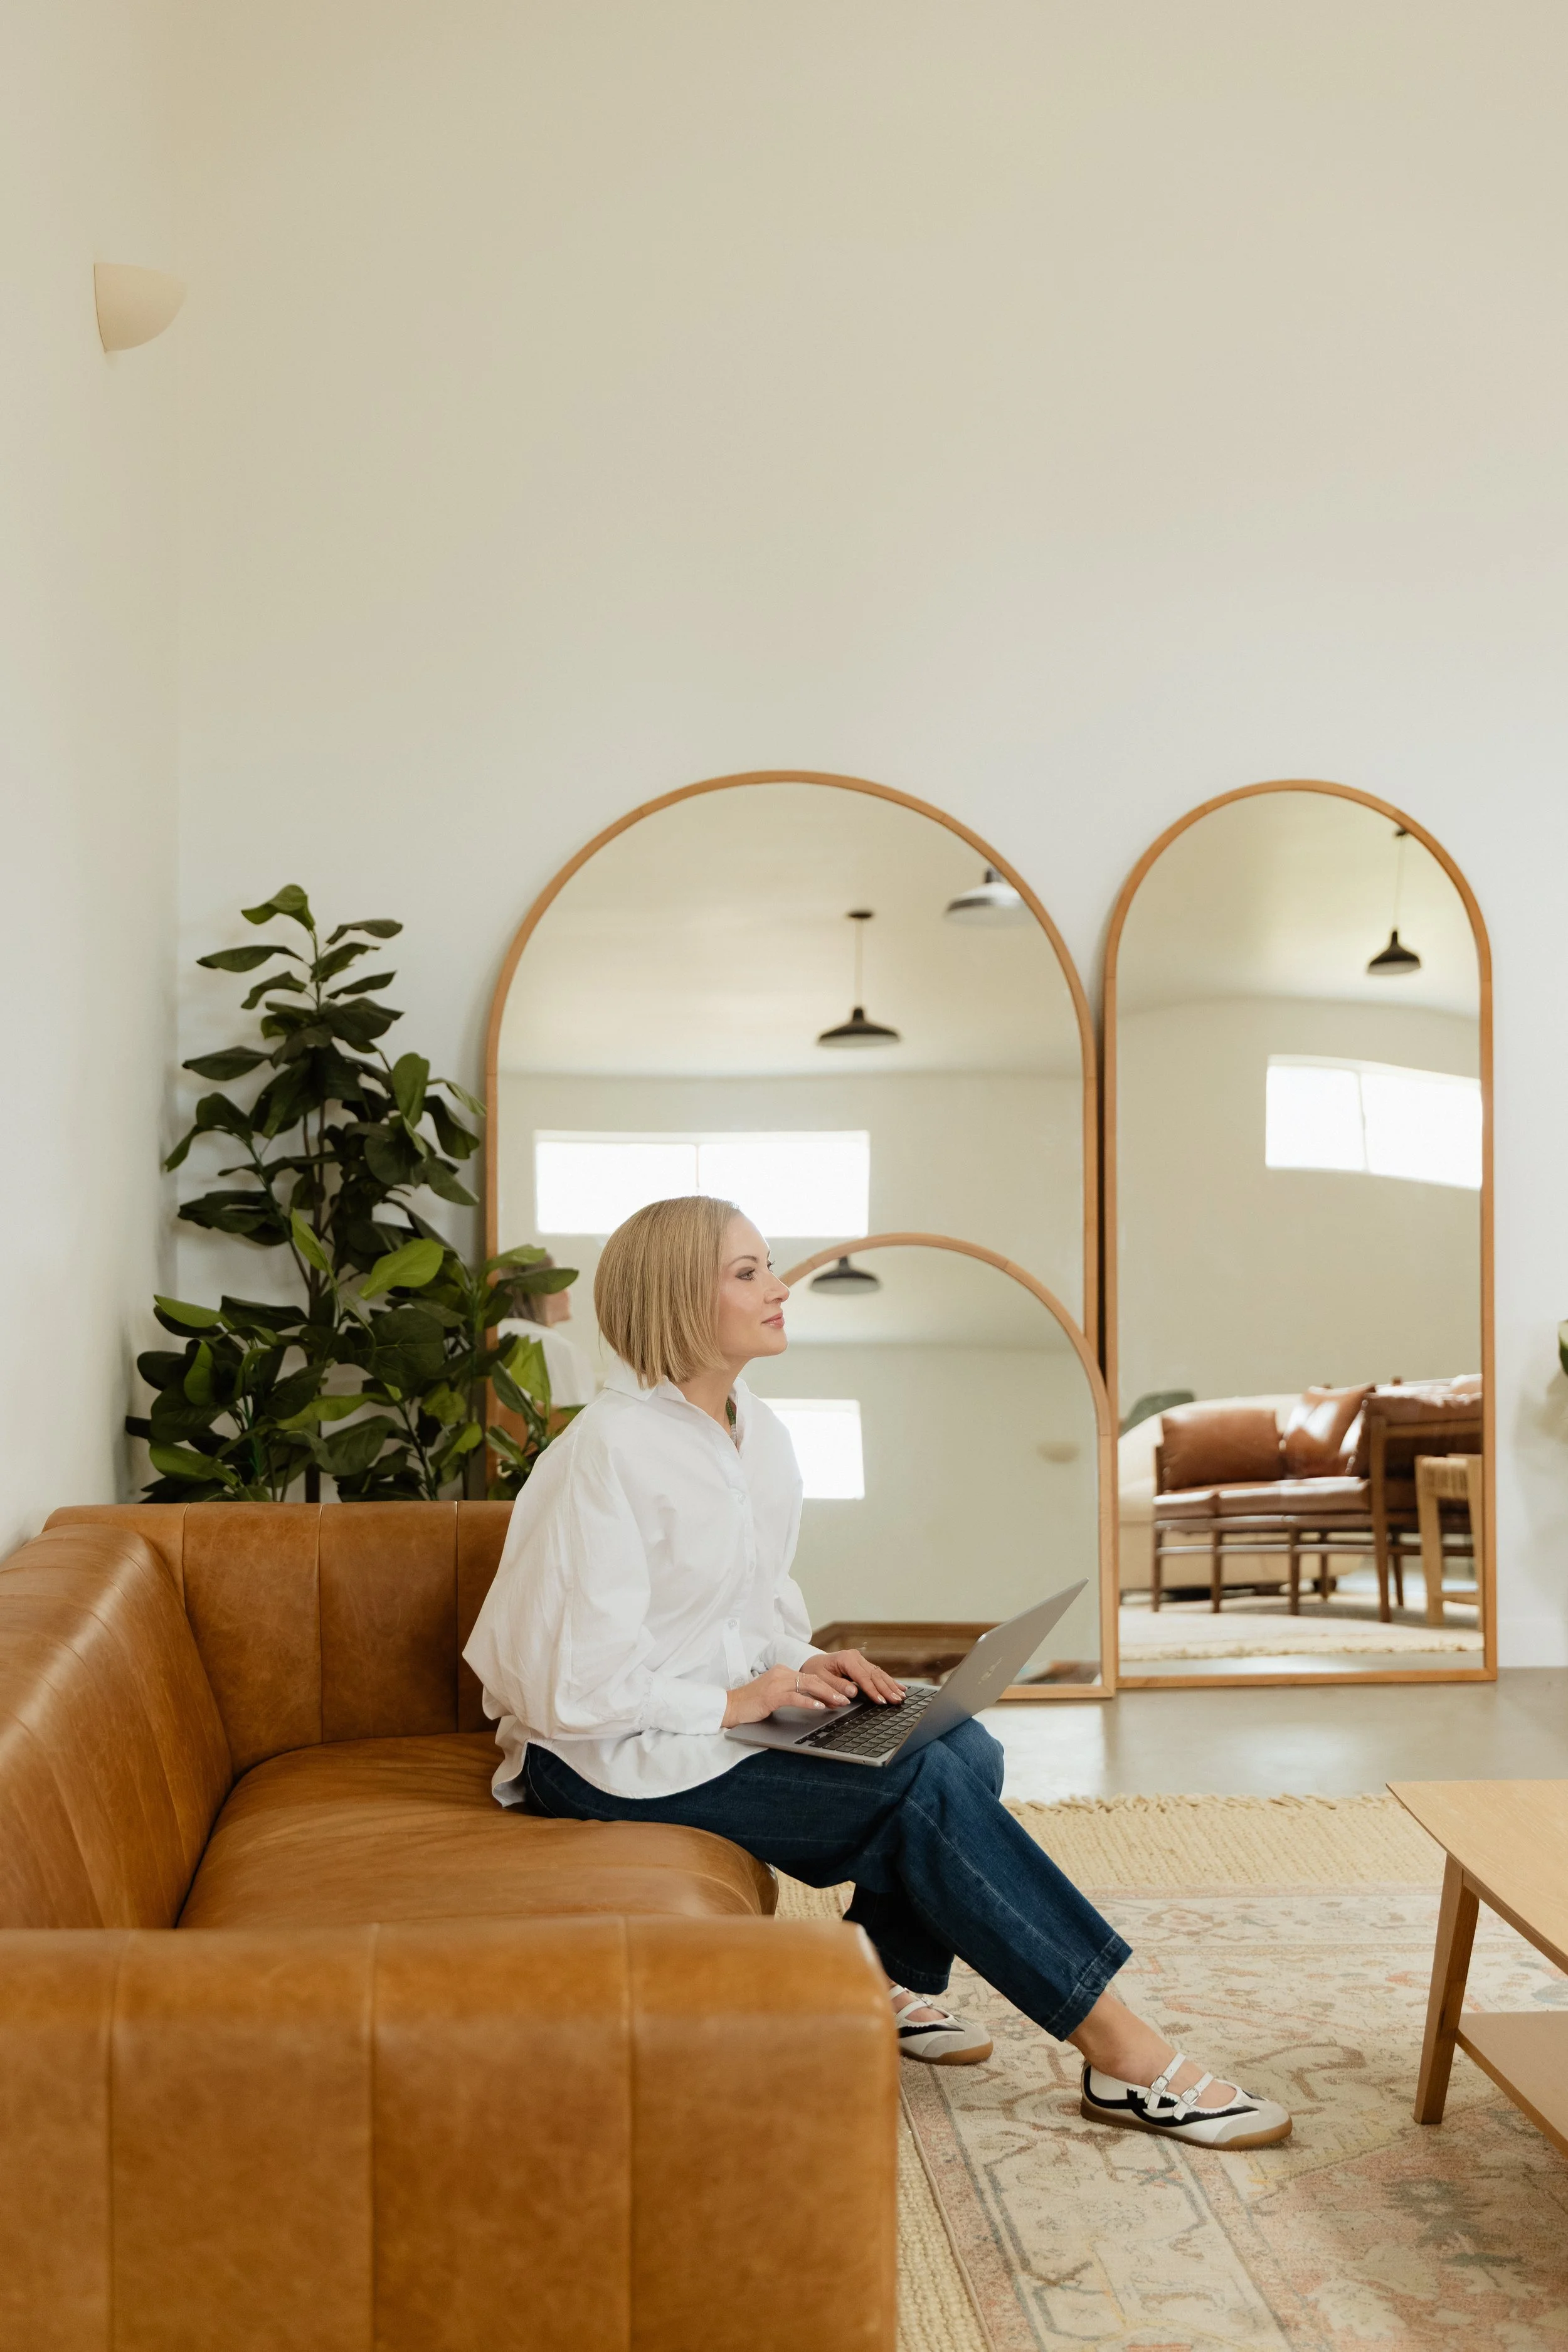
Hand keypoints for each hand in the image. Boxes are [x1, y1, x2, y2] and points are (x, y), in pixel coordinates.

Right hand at [722, 1660, 859, 1727]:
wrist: (731, 1706)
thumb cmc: (753, 1703)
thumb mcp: (776, 1694)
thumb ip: (793, 1692)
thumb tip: (816, 1700)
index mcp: (783, 1671)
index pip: (811, 1677)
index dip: (829, 1686)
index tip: (842, 1694)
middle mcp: (781, 1673)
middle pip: (813, 1679)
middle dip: (832, 1689)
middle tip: (847, 1698)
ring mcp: (776, 1683)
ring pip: (807, 1686)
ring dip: (826, 1695)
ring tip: (839, 1702)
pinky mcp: (771, 1695)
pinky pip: (795, 1697)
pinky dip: (809, 1702)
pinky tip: (819, 1707)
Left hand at [810, 1648, 905, 1705]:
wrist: (812, 1662)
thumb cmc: (815, 1671)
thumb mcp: (819, 1679)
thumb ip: (836, 1686)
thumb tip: (853, 1692)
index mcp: (846, 1659)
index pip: (863, 1677)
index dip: (873, 1690)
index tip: (881, 1701)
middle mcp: (855, 1657)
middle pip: (874, 1675)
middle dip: (887, 1689)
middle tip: (897, 1700)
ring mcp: (860, 1660)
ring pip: (879, 1673)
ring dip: (891, 1685)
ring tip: (901, 1696)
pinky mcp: (863, 1664)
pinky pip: (878, 1673)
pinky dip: (888, 1681)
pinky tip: (899, 1687)